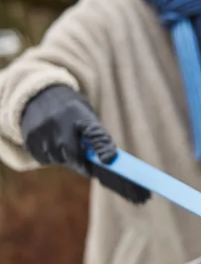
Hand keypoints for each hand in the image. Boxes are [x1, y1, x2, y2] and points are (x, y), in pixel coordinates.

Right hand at [21, 85, 149, 203]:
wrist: (40, 95)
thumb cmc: (72, 113)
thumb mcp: (87, 117)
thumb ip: (96, 137)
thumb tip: (106, 162)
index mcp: (80, 114)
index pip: (94, 132)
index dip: (102, 146)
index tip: (108, 161)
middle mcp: (59, 122)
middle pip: (73, 154)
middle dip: (81, 163)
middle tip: (89, 168)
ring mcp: (42, 130)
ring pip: (58, 159)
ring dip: (66, 159)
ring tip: (67, 145)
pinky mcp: (30, 139)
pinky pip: (45, 159)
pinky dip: (52, 156)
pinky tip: (52, 144)